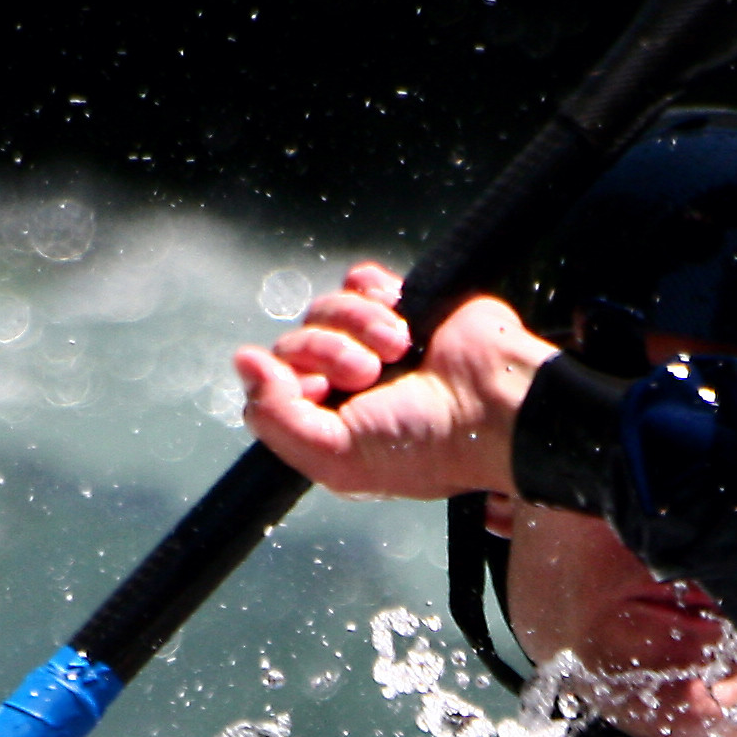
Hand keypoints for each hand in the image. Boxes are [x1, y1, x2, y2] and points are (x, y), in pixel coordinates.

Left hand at [235, 262, 555, 499]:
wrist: (494, 404)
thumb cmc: (426, 446)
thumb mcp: (337, 457)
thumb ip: (277, 419)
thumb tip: (242, 362)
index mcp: (328, 423)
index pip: (271, 385)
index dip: (286, 382)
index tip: (321, 393)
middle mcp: (345, 383)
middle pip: (293, 342)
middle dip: (327, 352)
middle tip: (369, 375)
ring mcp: (372, 342)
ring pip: (324, 307)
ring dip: (358, 324)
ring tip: (398, 349)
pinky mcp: (400, 304)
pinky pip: (358, 279)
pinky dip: (374, 292)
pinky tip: (401, 318)